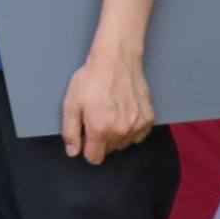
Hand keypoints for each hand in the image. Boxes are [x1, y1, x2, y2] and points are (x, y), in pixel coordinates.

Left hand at [61, 43, 155, 164]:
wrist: (116, 60)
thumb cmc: (91, 80)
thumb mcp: (70, 104)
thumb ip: (70, 132)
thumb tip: (73, 152)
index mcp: (101, 129)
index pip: (94, 158)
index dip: (86, 149)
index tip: (84, 138)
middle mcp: (122, 130)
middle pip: (109, 151)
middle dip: (99, 140)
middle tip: (95, 119)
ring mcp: (138, 125)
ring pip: (123, 144)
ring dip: (115, 135)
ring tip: (108, 114)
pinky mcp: (149, 118)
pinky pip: (137, 136)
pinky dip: (129, 129)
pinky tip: (122, 114)